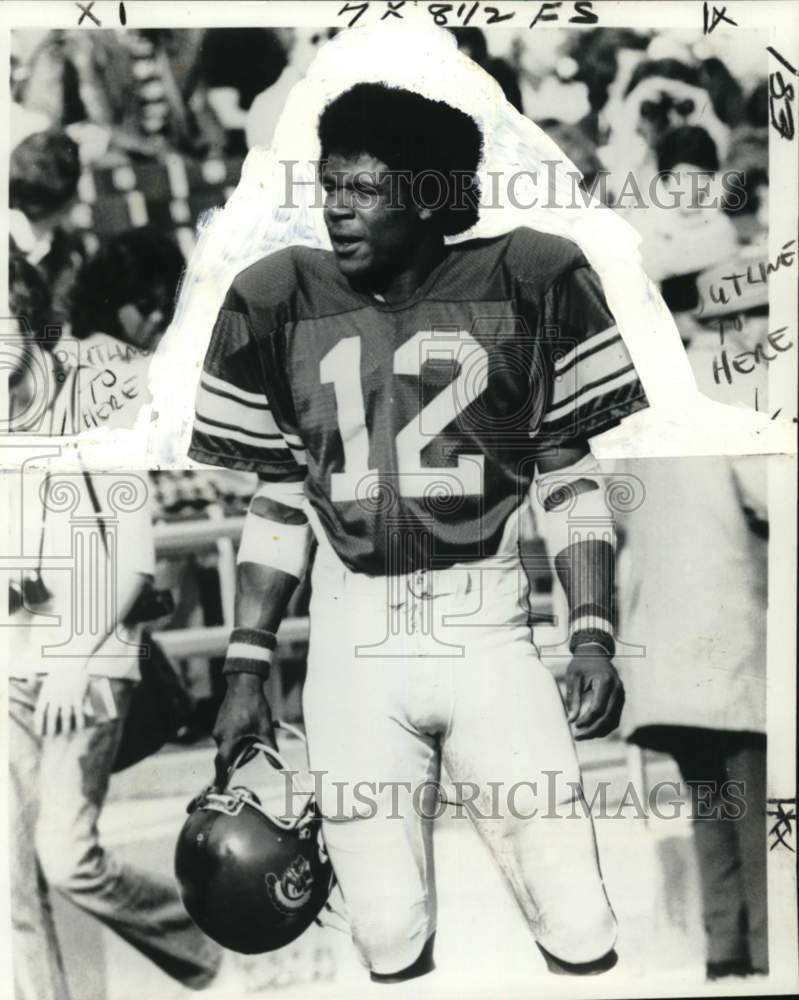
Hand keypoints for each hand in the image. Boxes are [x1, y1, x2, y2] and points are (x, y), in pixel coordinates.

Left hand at [34, 665, 90, 736]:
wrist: (73, 662)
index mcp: (46, 693)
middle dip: (50, 728)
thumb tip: (38, 711)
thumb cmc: (59, 674)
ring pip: (65, 716)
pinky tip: (79, 728)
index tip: (39, 733)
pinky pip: (78, 711)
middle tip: (51, 738)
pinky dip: (79, 721)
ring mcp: (67, 696)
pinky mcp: (78, 695)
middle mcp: (55, 696)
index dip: (38, 724)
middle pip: (51, 716)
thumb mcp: (48, 684)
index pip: (39, 711)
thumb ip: (45, 698)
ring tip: (65, 734)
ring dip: (65, 727)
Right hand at [212, 673, 275, 787]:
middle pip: (229, 755)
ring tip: (253, 730)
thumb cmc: (254, 705)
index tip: (218, 789)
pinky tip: (247, 724)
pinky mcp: (219, 722)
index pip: (222, 764)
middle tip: (256, 744)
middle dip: (242, 754)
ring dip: (240, 744)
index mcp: (228, 739)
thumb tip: (277, 765)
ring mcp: (217, 728)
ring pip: (229, 745)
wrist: (244, 683)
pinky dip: (237, 737)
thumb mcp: (265, 728)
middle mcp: (219, 735)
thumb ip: (270, 748)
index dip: (220, 778)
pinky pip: (227, 736)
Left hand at [564, 647, 624, 740]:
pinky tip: (591, 729)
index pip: (598, 708)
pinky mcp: (620, 700)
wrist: (595, 653)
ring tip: (583, 735)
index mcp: (606, 682)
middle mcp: (617, 689)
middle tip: (578, 736)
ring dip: (599, 731)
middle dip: (593, 730)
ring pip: (613, 720)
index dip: (586, 720)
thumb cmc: (582, 664)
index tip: (574, 725)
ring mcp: (621, 695)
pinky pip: (614, 718)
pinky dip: (604, 726)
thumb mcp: (573, 677)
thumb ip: (573, 698)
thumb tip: (571, 719)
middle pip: (608, 718)